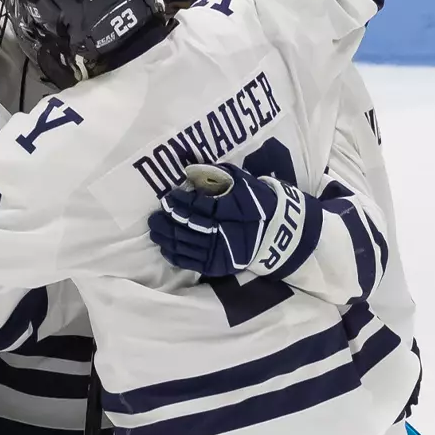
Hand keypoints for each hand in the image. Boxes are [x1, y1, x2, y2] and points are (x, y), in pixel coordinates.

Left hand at [148, 163, 311, 277]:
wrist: (279, 232)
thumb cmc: (258, 202)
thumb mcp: (244, 183)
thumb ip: (219, 175)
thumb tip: (191, 169)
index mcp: (230, 210)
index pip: (198, 206)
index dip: (180, 201)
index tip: (169, 197)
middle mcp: (223, 232)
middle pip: (188, 227)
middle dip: (168, 221)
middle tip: (154, 215)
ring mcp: (220, 252)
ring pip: (186, 246)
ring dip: (167, 237)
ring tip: (156, 229)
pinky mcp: (218, 265)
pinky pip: (192, 262)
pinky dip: (176, 255)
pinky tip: (166, 247)